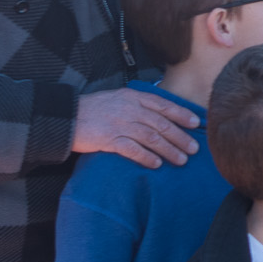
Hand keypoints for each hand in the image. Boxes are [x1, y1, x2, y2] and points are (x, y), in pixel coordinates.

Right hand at [73, 88, 199, 168]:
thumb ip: (138, 104)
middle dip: (181, 137)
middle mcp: (129, 109)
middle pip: (161, 124)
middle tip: (195, 148)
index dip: (182, 114)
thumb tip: (161, 114)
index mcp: (133, 97)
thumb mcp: (117, 98)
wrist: (66, 117)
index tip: (196, 123)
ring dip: (169, 150)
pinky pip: (133, 150)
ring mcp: (119, 124)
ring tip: (181, 160)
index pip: (163, 105)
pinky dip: (147, 157)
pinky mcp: (109, 140)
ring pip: (151, 138)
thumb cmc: (94, 109)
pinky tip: (157, 165)